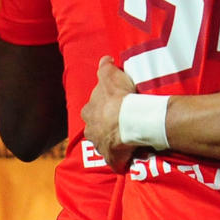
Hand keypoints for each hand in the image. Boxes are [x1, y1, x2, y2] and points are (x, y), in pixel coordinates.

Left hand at [81, 56, 138, 170]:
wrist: (129, 120)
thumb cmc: (119, 97)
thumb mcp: (110, 76)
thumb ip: (105, 67)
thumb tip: (105, 59)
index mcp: (88, 113)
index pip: (91, 110)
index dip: (100, 109)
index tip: (110, 107)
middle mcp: (90, 131)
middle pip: (95, 129)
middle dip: (103, 128)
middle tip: (118, 124)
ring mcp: (101, 147)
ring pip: (104, 145)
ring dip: (112, 143)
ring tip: (126, 139)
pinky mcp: (113, 160)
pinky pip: (116, 161)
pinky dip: (121, 159)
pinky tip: (130, 156)